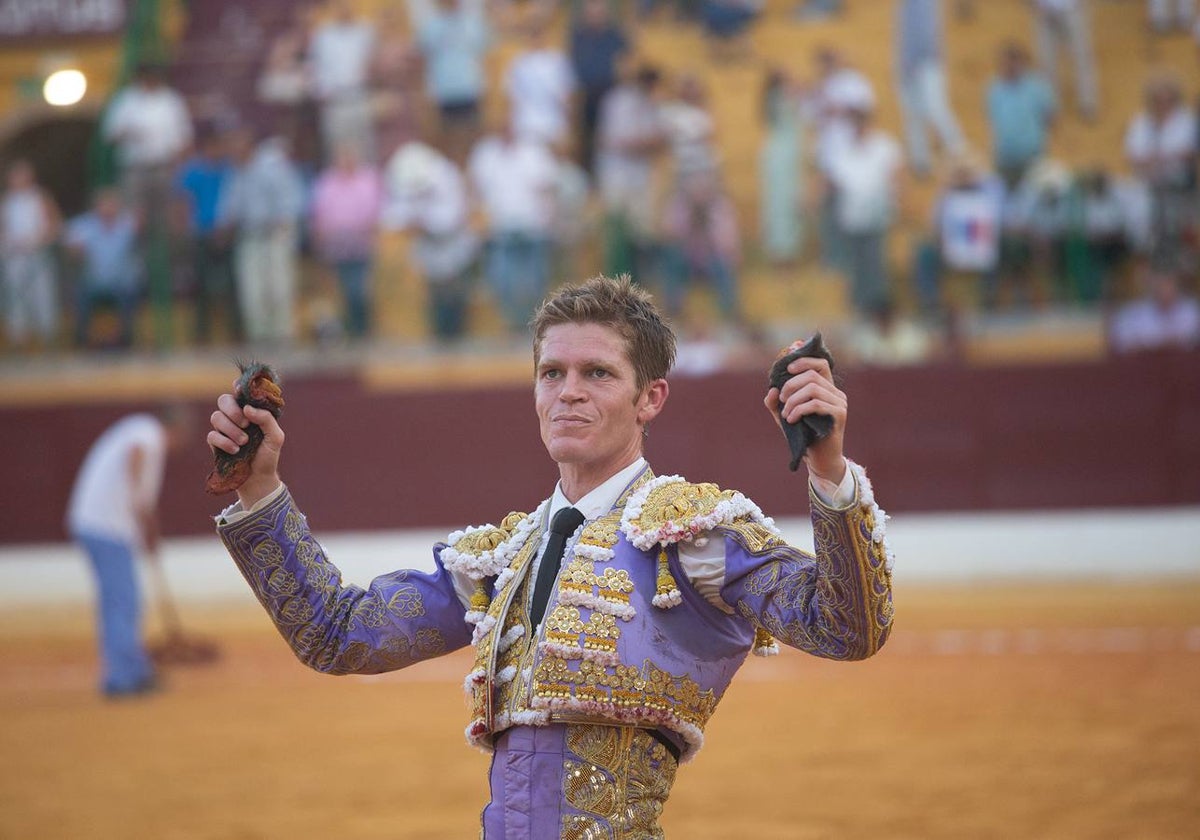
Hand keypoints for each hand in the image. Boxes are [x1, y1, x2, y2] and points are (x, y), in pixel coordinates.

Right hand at [207, 389, 285, 506]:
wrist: (258, 478)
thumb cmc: (268, 455)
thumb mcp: (275, 437)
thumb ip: (266, 419)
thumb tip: (248, 408)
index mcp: (251, 411)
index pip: (241, 392)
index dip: (238, 387)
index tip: (239, 389)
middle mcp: (236, 416)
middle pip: (223, 400)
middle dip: (232, 410)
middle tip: (245, 423)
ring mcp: (224, 428)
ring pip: (216, 417)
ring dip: (230, 429)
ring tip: (244, 442)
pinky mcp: (215, 442)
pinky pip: (212, 435)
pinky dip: (224, 442)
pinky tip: (235, 450)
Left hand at [763, 355, 846, 484]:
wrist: (819, 459)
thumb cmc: (804, 435)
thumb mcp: (786, 416)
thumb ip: (777, 403)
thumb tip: (772, 389)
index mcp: (826, 389)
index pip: (820, 364)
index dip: (804, 361)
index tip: (787, 369)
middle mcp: (836, 393)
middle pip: (812, 375)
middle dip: (791, 385)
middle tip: (782, 400)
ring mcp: (840, 403)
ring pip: (813, 388)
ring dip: (793, 400)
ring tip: (785, 414)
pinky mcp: (839, 415)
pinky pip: (816, 404)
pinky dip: (799, 410)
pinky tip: (791, 419)